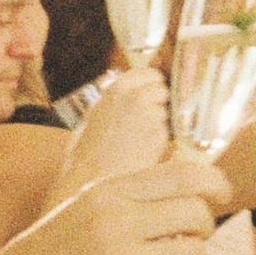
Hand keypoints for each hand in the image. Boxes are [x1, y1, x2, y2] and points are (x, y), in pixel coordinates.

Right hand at [25, 158, 223, 254]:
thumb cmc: (52, 253)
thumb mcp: (85, 206)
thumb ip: (134, 194)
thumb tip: (199, 184)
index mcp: (106, 192)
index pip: (184, 174)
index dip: (215, 183)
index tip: (222, 194)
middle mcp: (113, 222)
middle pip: (196, 214)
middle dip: (203, 226)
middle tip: (189, 237)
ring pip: (193, 254)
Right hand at [53, 68, 171, 188]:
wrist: (92, 181)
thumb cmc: (87, 153)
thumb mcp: (93, 116)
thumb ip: (112, 99)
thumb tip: (125, 88)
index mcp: (117, 88)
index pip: (150, 73)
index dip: (151, 84)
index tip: (149, 95)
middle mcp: (136, 97)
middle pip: (163, 89)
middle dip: (159, 101)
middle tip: (146, 120)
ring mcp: (151, 115)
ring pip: (168, 111)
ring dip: (161, 122)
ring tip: (141, 139)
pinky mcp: (161, 136)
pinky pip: (169, 132)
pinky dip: (162, 140)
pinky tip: (145, 151)